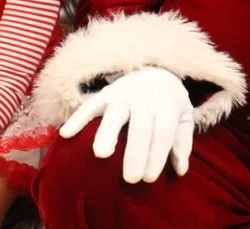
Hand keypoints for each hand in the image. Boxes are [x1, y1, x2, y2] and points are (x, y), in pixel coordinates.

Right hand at [59, 66, 193, 183]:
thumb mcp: (184, 116)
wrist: (156, 70)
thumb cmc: (170, 103)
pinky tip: (66, 134)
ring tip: (101, 154)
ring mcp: (123, 93)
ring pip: (115, 112)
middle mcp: (144, 97)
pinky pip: (90, 105)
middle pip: (140, 125)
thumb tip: (180, 170)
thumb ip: (183, 142)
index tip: (149, 178)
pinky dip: (78, 118)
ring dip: (107, 133)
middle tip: (130, 179)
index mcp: (166, 103)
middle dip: (135, 152)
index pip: (162, 132)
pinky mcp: (105, 93)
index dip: (156, 155)